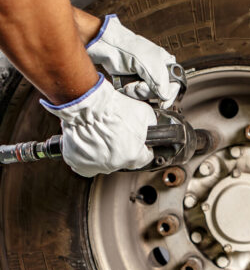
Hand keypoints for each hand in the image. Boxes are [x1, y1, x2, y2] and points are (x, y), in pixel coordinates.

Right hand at [41, 74, 156, 176]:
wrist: (88, 104)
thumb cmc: (112, 108)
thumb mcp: (144, 113)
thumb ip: (151, 125)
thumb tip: (153, 128)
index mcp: (132, 156)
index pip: (144, 159)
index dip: (143, 149)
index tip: (139, 144)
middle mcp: (114, 164)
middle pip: (123, 161)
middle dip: (122, 149)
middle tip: (117, 134)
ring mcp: (94, 164)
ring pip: (103, 163)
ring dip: (104, 152)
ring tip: (101, 136)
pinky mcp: (77, 161)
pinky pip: (84, 162)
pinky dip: (87, 154)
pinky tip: (88, 142)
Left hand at [86, 15, 179, 107]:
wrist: (108, 48)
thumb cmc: (129, 48)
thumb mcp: (150, 64)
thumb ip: (161, 81)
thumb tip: (166, 96)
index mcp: (166, 64)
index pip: (175, 85)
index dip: (169, 95)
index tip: (163, 103)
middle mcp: (157, 72)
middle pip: (160, 93)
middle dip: (147, 92)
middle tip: (138, 85)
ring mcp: (145, 78)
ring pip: (148, 96)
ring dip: (137, 93)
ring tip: (130, 84)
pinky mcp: (134, 83)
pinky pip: (136, 96)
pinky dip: (130, 93)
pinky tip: (126, 86)